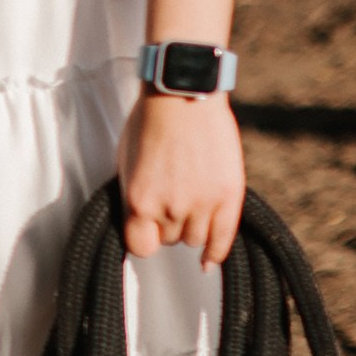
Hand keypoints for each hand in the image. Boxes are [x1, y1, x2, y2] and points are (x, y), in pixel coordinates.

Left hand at [117, 92, 245, 264]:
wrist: (183, 95)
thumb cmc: (150, 123)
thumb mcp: (127, 164)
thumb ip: (133, 197)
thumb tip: (138, 222)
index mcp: (138, 200)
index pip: (140, 247)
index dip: (143, 239)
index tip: (146, 232)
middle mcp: (170, 207)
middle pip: (169, 241)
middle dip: (167, 225)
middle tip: (170, 200)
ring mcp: (202, 203)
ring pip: (195, 240)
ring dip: (191, 229)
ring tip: (190, 206)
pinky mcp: (228, 195)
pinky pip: (223, 238)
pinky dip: (215, 252)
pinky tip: (208, 259)